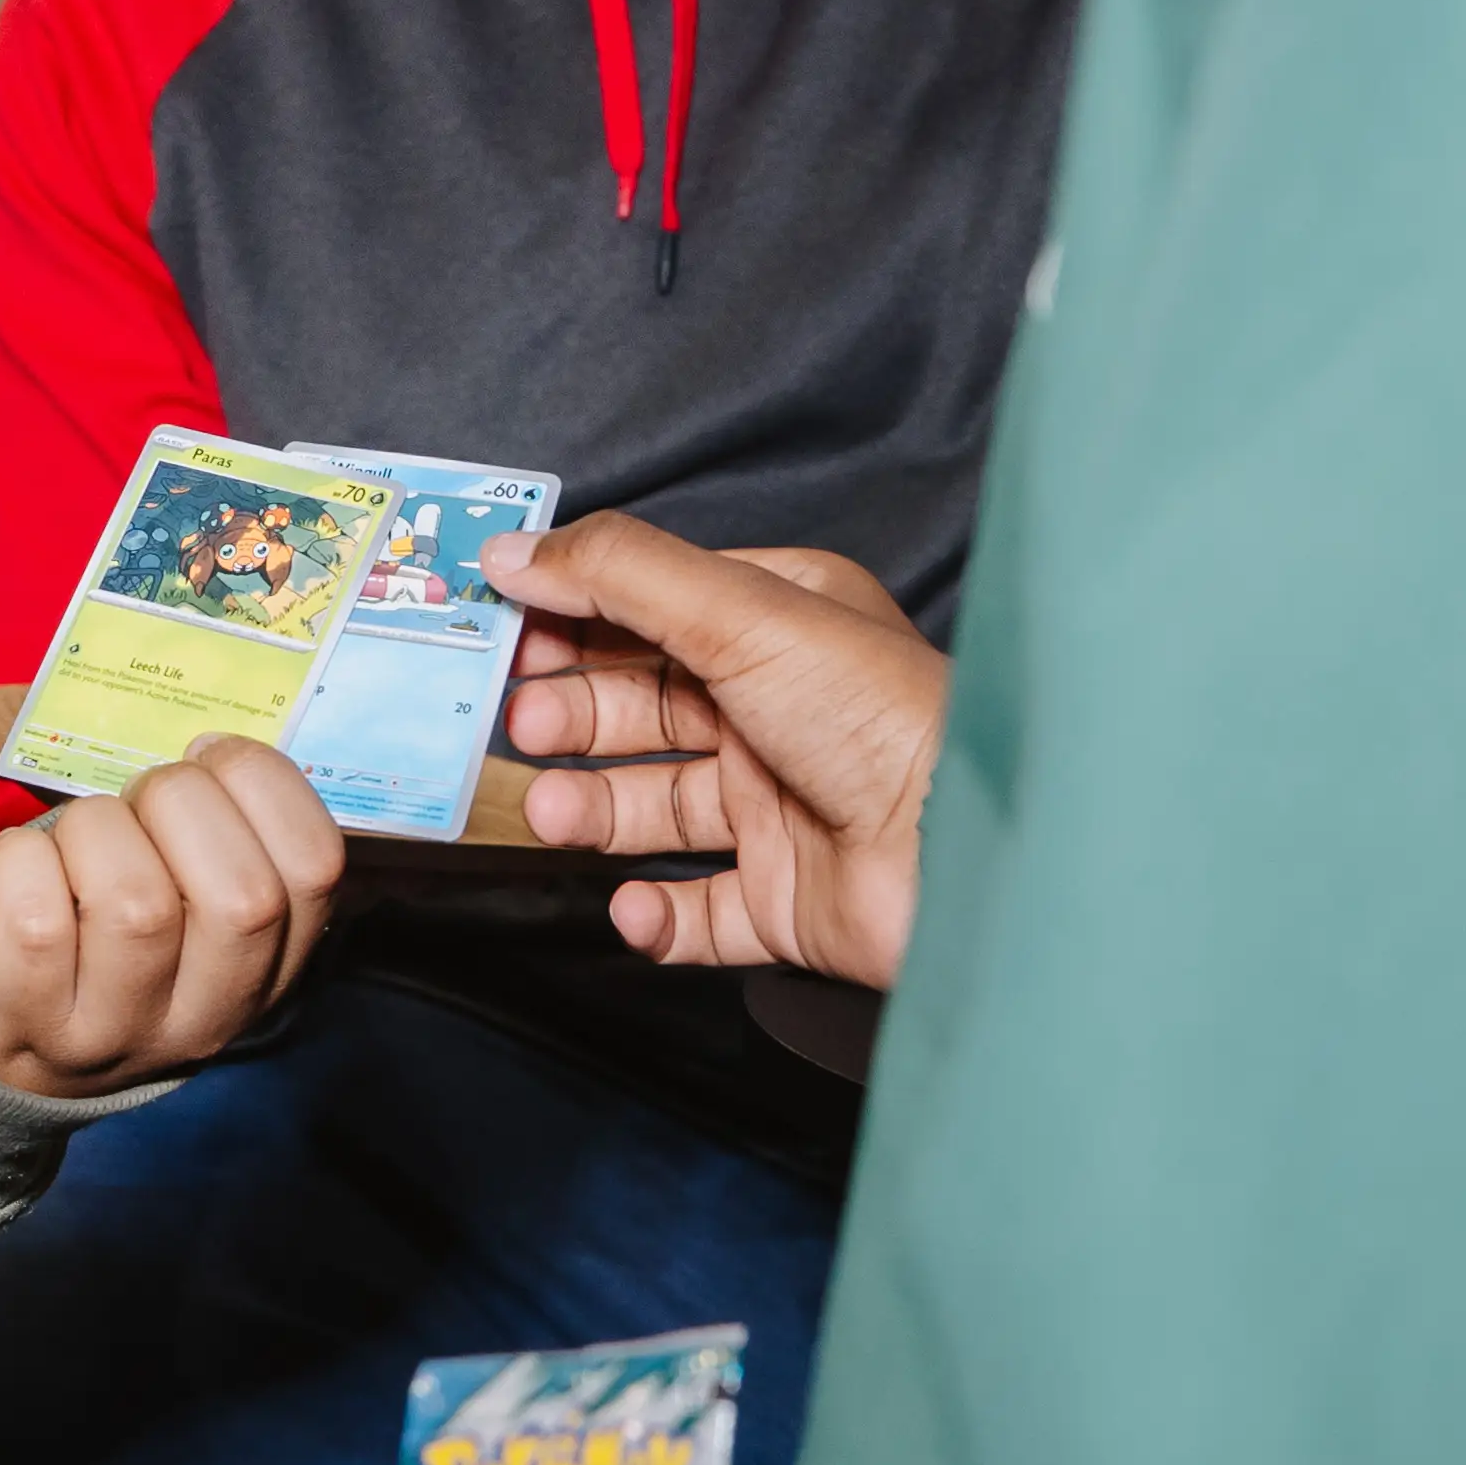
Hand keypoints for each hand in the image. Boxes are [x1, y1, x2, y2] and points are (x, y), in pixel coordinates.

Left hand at [0, 728, 350, 1097]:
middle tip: (136, 801)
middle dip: (176, 802)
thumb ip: (186, 793)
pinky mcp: (27, 1022)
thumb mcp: (175, 880)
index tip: (208, 755)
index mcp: (267, 966)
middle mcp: (207, 1014)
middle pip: (241, 897)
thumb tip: (24, 681)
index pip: (318, 868)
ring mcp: (119, 1029)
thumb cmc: (96, 928)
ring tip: (74, 842)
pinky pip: (35, 918)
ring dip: (92, 830)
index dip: (265, 783)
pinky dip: (19, 862)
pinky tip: (21, 874)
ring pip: (134, 902)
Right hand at [491, 515, 950, 990]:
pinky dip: (655, 916)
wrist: (962, 858)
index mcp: (781, 626)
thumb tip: (514, 549)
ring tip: (555, 814)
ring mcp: (782, 809)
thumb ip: (618, 573)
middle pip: (645, 708)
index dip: (577, 619)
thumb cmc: (877, 718)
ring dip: (594, 810)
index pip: (655, 612)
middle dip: (575, 715)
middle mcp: (779, 713)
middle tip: (524, 723)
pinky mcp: (787, 900)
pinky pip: (699, 911)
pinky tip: (633, 906)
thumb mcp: (737, 611)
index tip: (504, 628)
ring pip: (657, 807)